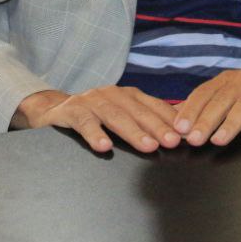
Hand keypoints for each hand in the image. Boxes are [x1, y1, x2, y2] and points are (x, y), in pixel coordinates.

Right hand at [12, 87, 181, 153]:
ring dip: (133, 132)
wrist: (53, 110)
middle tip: (173, 142)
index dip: (170, 120)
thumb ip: (146, 121)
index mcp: (128, 95)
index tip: (187, 134)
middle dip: (158, 127)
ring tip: (148, 147)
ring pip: (115, 116)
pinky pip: (85, 122)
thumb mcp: (121, 116)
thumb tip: (181, 133)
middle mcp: (112, 94)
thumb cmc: (95, 116)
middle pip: (138, 112)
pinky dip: (95, 134)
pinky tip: (104, 147)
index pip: (154, 107)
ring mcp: (91, 101)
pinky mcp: (71, 110)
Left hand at [174, 56, 240, 146]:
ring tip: (219, 141)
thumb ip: (208, 103)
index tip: (178, 128)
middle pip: (223, 99)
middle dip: (206, 119)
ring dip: (232, 123)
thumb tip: (176, 118)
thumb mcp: (233, 91)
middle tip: (193, 139)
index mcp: (229, 80)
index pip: (205, 93)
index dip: (191, 109)